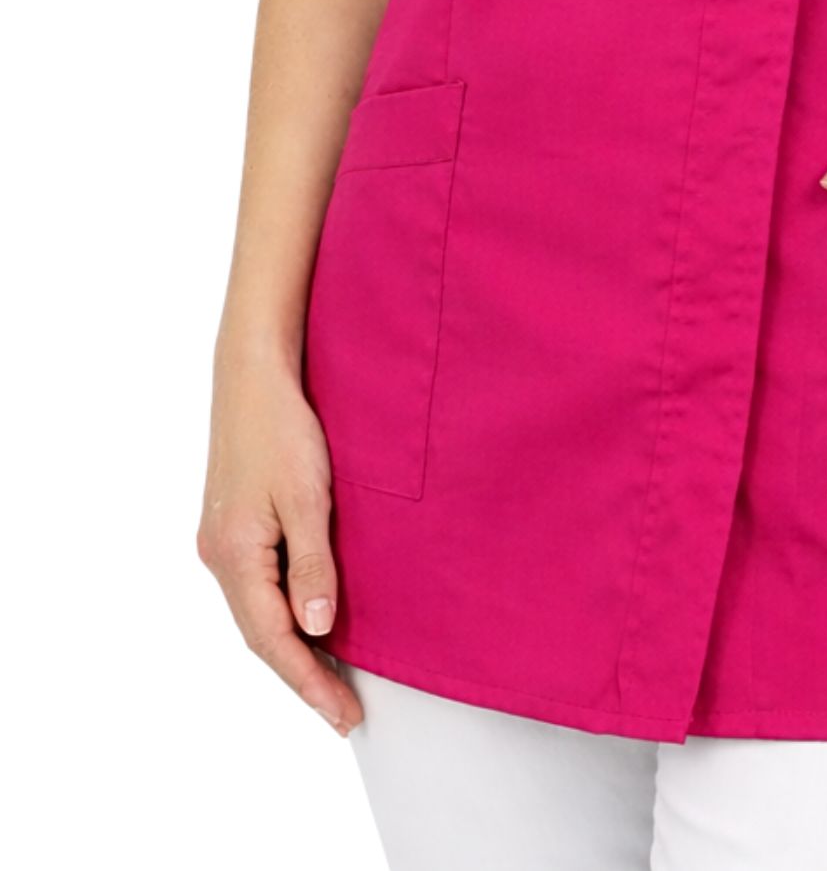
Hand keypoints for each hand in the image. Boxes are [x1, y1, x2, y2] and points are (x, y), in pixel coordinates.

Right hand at [196, 345, 362, 736]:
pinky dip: (283, 614)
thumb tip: (318, 627)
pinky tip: (309, 621)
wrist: (252, 374)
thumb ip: (312, 563)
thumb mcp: (308, 496)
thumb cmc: (283, 428)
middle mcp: (219, 557)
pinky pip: (258, 586)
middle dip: (302, 675)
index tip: (343, 715)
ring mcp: (222, 542)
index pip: (273, 640)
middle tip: (344, 712)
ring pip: (257, 612)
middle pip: (260, 635)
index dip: (309, 682)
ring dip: (293, 647)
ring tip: (333, 679)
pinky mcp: (232, 525)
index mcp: (234, 556)